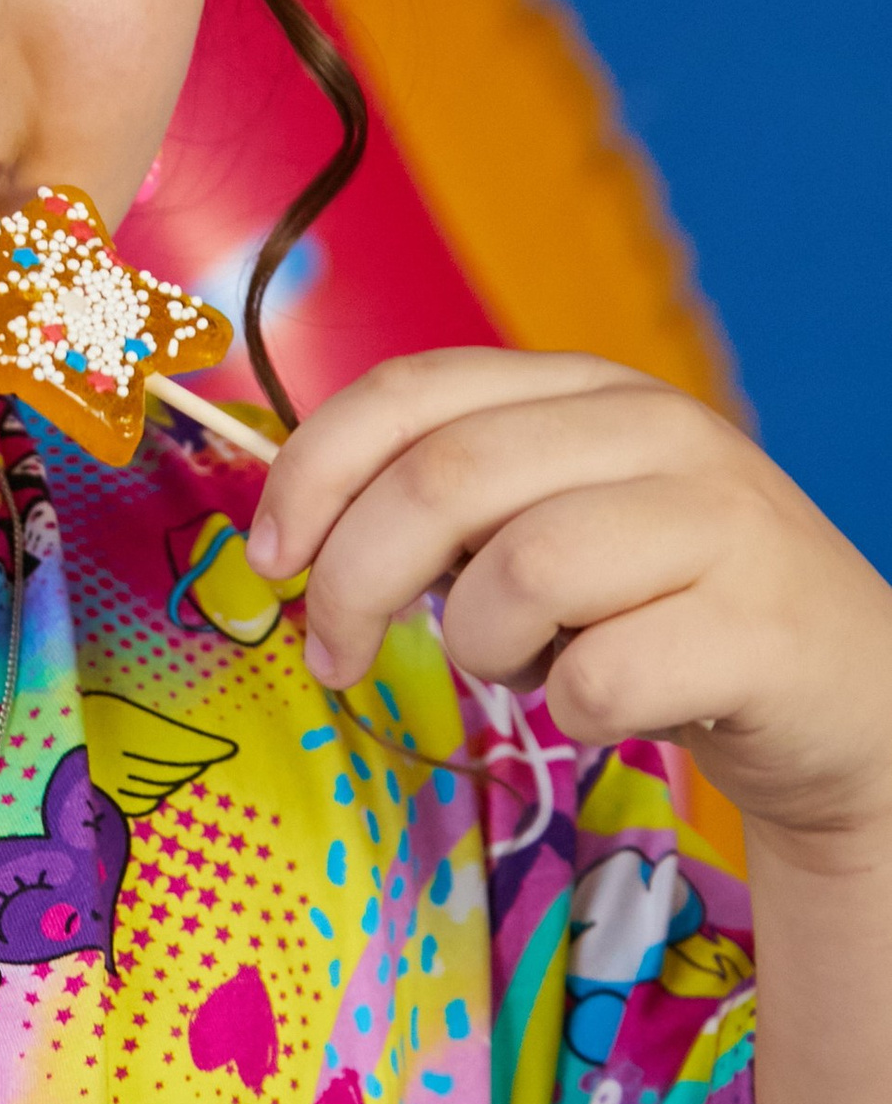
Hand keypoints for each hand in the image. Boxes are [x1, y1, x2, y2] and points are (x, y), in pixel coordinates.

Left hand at [245, 349, 891, 848]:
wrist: (850, 696)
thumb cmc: (665, 610)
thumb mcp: (558, 522)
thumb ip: (449, 504)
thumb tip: (297, 531)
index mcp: (591, 390)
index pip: (414, 390)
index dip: (314, 470)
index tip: (269, 556)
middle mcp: (660, 431)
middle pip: (444, 482)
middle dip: (353, 582)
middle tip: (337, 657)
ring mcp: (720, 523)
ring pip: (517, 578)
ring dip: (483, 649)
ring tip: (528, 666)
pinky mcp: (759, 629)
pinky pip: (597, 681)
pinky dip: (571, 712)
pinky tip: (613, 702)